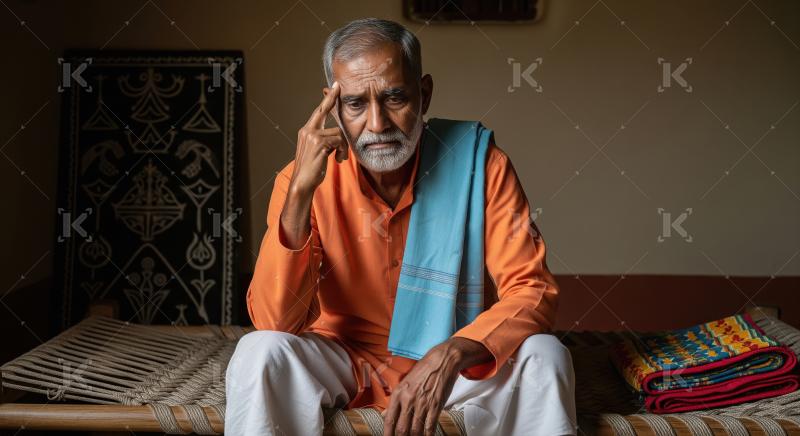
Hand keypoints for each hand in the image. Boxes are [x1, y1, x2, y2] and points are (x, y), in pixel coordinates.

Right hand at [288, 81, 347, 195]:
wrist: (302, 182)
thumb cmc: (312, 169)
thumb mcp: (318, 151)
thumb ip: (325, 140)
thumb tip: (339, 137)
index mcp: (306, 131)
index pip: (318, 112)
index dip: (327, 100)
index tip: (333, 88)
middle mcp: (307, 130)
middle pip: (323, 111)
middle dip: (332, 99)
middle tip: (338, 87)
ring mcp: (312, 135)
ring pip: (338, 133)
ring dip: (343, 146)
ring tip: (340, 157)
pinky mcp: (319, 143)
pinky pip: (339, 141)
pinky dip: (342, 151)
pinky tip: (338, 160)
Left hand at [382, 338, 481, 435]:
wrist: (441, 361)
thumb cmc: (422, 372)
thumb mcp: (404, 384)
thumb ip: (395, 401)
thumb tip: (385, 415)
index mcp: (398, 394)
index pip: (389, 420)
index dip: (387, 434)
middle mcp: (408, 399)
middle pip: (401, 428)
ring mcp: (423, 403)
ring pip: (415, 430)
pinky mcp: (436, 405)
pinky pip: (430, 426)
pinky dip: (427, 435)